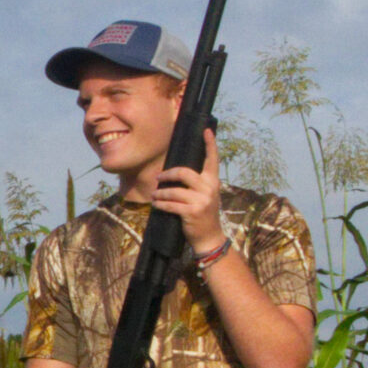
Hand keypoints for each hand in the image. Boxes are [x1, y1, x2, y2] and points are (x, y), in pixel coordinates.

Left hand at [151, 127, 225, 254]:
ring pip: (173, 191)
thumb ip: (197, 183)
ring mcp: (201, 200)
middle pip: (184, 172)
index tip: (206, 130)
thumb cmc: (204, 213)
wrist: (210, 237)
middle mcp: (209, 188)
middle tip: (158, 178)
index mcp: (213, 181)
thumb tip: (178, 171)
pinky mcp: (191, 212)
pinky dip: (160, 204)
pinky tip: (156, 204)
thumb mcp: (206, 195)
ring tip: (155, 195)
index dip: (210, 144)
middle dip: (167, 174)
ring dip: (160, 194)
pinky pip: (170, 204)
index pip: (212, 159)